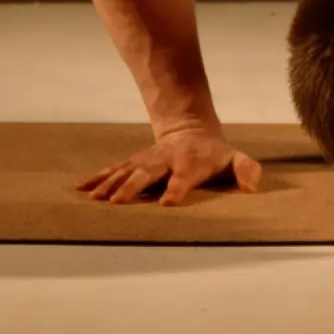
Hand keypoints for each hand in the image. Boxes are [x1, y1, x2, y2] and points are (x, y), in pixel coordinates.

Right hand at [73, 126, 263, 206]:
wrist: (191, 129)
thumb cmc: (215, 154)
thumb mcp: (236, 159)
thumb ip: (246, 171)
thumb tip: (252, 188)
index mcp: (190, 163)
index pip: (183, 178)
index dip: (176, 190)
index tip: (166, 203)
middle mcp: (165, 161)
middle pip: (147, 174)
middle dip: (132, 187)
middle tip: (117, 202)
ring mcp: (147, 160)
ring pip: (126, 171)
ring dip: (110, 184)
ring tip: (95, 198)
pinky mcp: (135, 162)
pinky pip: (114, 170)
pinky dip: (97, 177)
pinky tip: (81, 188)